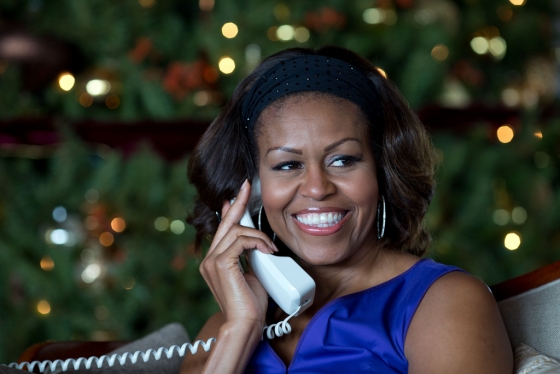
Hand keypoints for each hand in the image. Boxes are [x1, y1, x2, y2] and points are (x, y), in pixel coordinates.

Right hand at [199, 179, 276, 329]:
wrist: (247, 324)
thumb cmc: (251, 304)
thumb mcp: (252, 274)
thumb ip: (249, 256)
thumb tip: (257, 243)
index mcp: (214, 262)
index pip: (222, 230)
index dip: (230, 211)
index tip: (236, 197)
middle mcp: (208, 260)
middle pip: (225, 224)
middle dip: (238, 203)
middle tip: (246, 187)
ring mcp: (212, 261)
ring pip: (235, 231)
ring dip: (257, 236)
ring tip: (270, 249)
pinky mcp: (220, 264)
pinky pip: (240, 241)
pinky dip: (256, 242)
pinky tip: (266, 251)